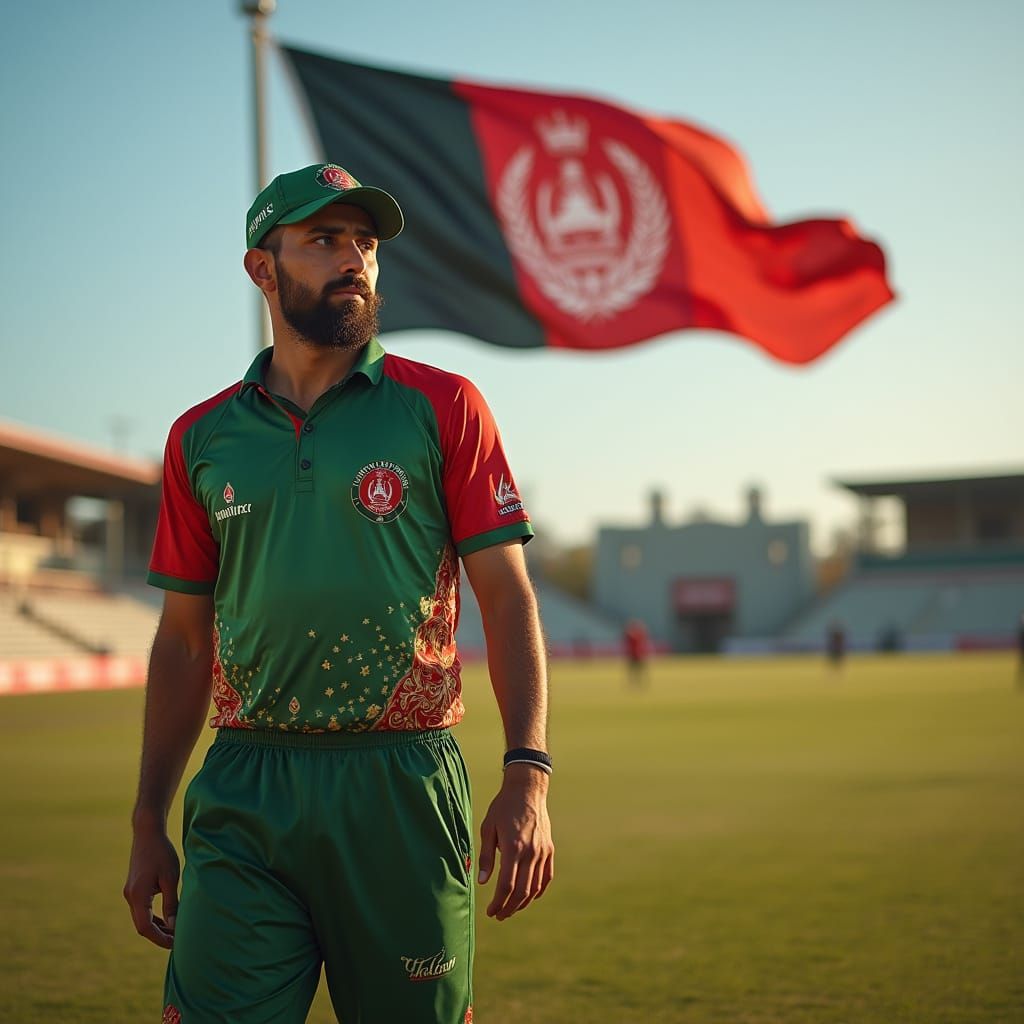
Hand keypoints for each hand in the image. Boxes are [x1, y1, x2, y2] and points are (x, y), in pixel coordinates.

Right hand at [124, 825, 179, 948]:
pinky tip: (167, 919)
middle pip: (142, 925)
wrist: (147, 833)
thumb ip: (171, 902)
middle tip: (178, 941)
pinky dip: (154, 916)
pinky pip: (143, 909)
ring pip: (142, 918)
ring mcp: (130, 892)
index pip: (145, 927)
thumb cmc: (162, 853)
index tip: (175, 944)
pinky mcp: (134, 888)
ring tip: (175, 933)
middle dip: (159, 935)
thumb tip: (174, 926)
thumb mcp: (171, 878)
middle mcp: (130, 897)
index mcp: (137, 896)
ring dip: (157, 927)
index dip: (160, 939)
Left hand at [477, 764, 553, 919]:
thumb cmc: (503, 807)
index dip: (498, 903)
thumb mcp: (488, 828)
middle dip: (509, 908)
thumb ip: (486, 856)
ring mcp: (542, 851)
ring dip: (523, 903)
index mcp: (513, 847)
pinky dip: (538, 891)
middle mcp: (530, 852)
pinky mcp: (549, 849)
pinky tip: (529, 897)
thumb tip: (482, 881)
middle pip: (522, 892)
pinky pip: (546, 877)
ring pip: (535, 887)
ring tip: (511, 909)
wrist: (527, 790)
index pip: (506, 885)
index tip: (490, 911)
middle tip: (499, 915)